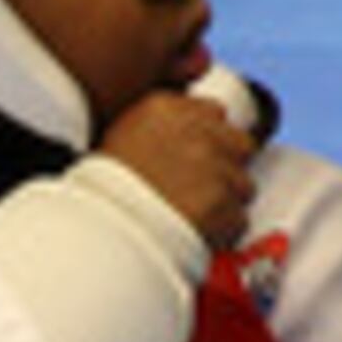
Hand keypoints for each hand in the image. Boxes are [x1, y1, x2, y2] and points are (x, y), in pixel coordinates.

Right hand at [100, 82, 260, 254]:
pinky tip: (197, 233)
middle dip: (227, 166)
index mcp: (164, 109)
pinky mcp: (223, 203)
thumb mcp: (123, 134)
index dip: (210, 139)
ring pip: (243, 184)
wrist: (98, 231)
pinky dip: (223, 231)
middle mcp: (194, 130)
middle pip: (240, 144)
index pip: (215, 112)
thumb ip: (165, 121)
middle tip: (200, 189)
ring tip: (192, 215)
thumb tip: (212, 115)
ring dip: (226, 201)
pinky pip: (239, 219)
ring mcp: (212, 166)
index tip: (197, 158)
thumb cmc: (102, 189)